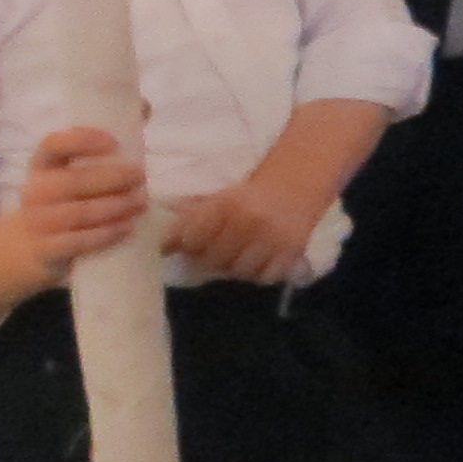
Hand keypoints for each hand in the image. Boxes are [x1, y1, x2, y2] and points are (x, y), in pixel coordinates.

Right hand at [10, 127, 151, 278]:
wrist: (23, 247)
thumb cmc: (61, 200)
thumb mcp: (73, 172)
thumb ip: (106, 145)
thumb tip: (143, 107)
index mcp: (43, 165)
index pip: (53, 145)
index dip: (81, 141)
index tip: (113, 142)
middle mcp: (36, 191)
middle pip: (72, 182)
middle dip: (111, 178)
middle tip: (141, 176)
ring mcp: (38, 222)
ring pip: (78, 214)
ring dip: (114, 208)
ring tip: (141, 202)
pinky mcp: (46, 250)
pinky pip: (76, 242)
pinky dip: (104, 235)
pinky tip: (126, 228)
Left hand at [162, 172, 323, 285]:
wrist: (296, 184)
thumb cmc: (250, 194)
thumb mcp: (221, 197)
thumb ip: (194, 218)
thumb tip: (165, 245)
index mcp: (227, 203)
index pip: (191, 237)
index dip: (181, 245)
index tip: (175, 247)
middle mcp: (249, 221)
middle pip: (213, 259)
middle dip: (205, 259)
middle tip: (207, 254)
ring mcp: (272, 238)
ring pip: (238, 271)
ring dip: (231, 268)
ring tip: (232, 258)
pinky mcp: (292, 251)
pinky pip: (265, 277)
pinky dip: (256, 274)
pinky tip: (255, 262)